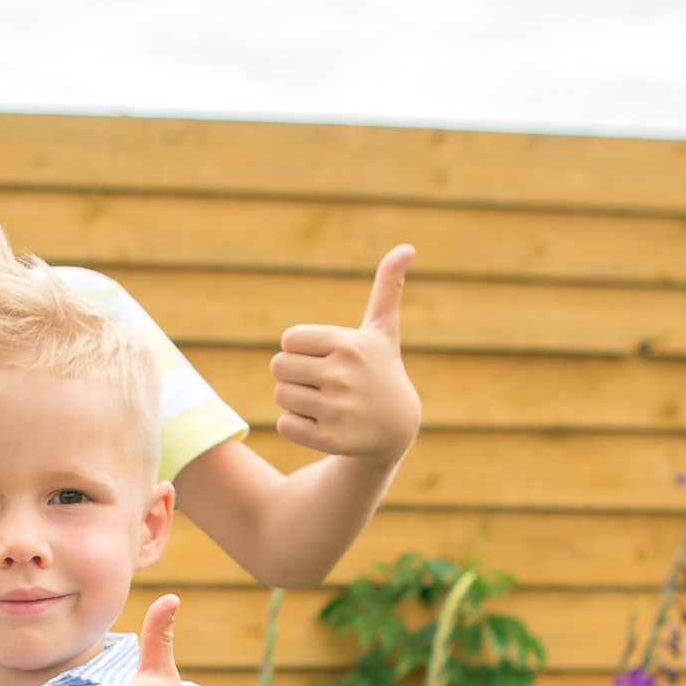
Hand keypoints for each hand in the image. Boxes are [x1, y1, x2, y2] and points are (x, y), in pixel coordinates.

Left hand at [271, 246, 421, 463]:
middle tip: (322, 382)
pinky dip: (297, 426)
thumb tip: (407, 246)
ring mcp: (336, 409)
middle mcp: (342, 374)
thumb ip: (387, 288)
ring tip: (326, 403)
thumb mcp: (383, 330)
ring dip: (296, 400)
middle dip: (295, 375)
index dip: (300, 350)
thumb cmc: (382, 371)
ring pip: (281, 396)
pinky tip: (324, 424)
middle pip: (278, 367)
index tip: (325, 358)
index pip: (288, 340)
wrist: (397, 428)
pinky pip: (284, 424)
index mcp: (348, 344)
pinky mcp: (329, 439)